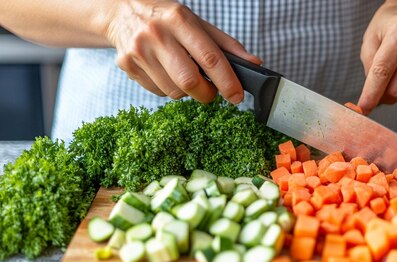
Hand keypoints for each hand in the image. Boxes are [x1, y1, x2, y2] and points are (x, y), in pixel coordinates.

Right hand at [106, 0, 260, 103]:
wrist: (122, 10)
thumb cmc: (167, 18)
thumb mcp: (198, 23)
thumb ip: (227, 45)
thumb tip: (253, 64)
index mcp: (179, 20)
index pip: (209, 57)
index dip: (227, 81)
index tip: (237, 96)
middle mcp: (156, 35)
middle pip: (189, 81)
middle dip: (207, 93)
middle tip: (211, 91)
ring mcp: (139, 51)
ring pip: (174, 91)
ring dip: (187, 91)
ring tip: (185, 74)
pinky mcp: (127, 66)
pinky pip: (158, 92)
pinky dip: (169, 88)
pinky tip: (166, 72)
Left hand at [358, 0, 396, 114]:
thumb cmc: (391, 23)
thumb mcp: (371, 37)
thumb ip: (369, 65)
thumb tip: (371, 94)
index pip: (383, 70)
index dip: (372, 92)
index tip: (364, 107)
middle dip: (383, 95)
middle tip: (377, 89)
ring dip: (395, 93)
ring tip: (392, 78)